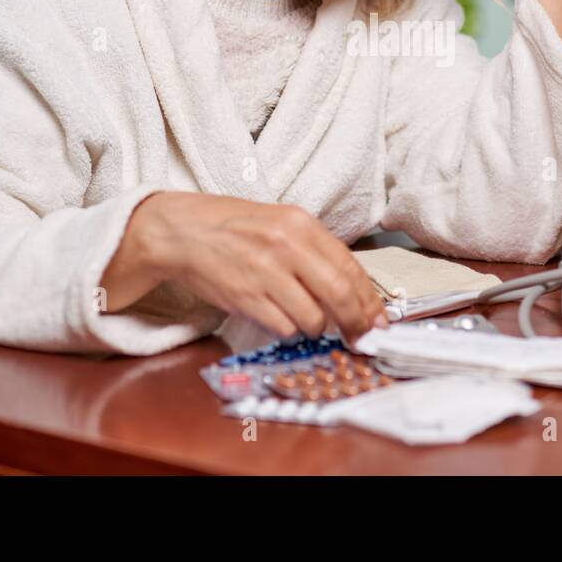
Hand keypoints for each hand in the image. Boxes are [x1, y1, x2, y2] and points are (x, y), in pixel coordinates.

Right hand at [105, 192, 387, 342]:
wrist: (183, 231)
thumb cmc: (234, 228)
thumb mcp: (281, 224)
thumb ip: (316, 252)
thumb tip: (354, 292)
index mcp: (301, 224)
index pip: (350, 268)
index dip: (369, 300)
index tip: (378, 320)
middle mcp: (286, 246)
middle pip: (340, 295)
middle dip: (356, 322)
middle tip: (361, 336)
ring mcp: (265, 274)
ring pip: (313, 318)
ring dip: (316, 327)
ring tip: (304, 317)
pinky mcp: (246, 298)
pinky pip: (284, 328)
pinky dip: (288, 329)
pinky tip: (279, 317)